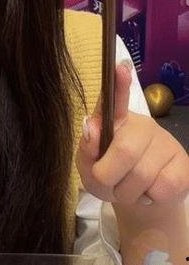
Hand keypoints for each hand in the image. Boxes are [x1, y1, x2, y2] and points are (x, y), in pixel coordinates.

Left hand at [76, 61, 188, 205]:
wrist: (140, 198)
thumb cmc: (108, 176)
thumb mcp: (88, 166)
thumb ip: (87, 148)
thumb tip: (91, 125)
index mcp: (113, 120)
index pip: (115, 100)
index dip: (118, 84)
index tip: (119, 67)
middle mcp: (141, 125)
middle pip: (125, 151)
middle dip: (109, 177)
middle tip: (109, 182)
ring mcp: (164, 142)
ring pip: (143, 176)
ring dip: (128, 192)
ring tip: (128, 187)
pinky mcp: (183, 163)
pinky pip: (163, 188)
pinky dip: (149, 198)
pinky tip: (149, 190)